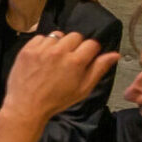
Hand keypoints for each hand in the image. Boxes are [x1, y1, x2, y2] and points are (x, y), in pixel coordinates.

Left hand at [3, 32, 120, 121]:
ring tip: (55, 59)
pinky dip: (44, 45)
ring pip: (58, 35)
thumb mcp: (83, 89)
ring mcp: (42, 49)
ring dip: (59, 44)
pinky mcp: (28, 49)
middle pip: (76, 36)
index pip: (92, 43)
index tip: (86, 57)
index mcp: (75, 62)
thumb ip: (99, 69)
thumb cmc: (56, 100)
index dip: (91, 51)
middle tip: (70, 59)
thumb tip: (114, 55)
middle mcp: (59, 52)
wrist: (27, 106)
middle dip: (76, 46)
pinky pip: (41, 37)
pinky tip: (43, 57)